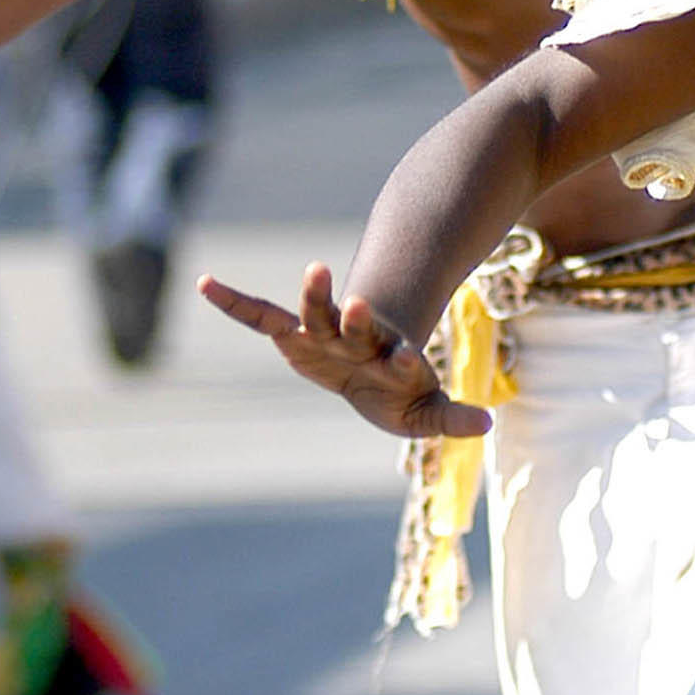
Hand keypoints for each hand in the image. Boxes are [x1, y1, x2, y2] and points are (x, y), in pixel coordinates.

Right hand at [197, 263, 491, 439]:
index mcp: (392, 362)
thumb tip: (488, 425)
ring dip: (316, 293)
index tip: (410, 355)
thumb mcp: (426, 412)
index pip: (401, 357)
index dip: (405, 357)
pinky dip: (235, 303)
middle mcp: (360, 342)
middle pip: (359, 327)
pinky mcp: (295, 337)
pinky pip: (261, 318)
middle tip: (362, 303)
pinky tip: (205, 283)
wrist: (372, 369)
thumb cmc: (400, 391)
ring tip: (315, 269)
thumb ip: (452, 419)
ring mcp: (327, 335)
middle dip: (360, 317)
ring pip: (318, 312)